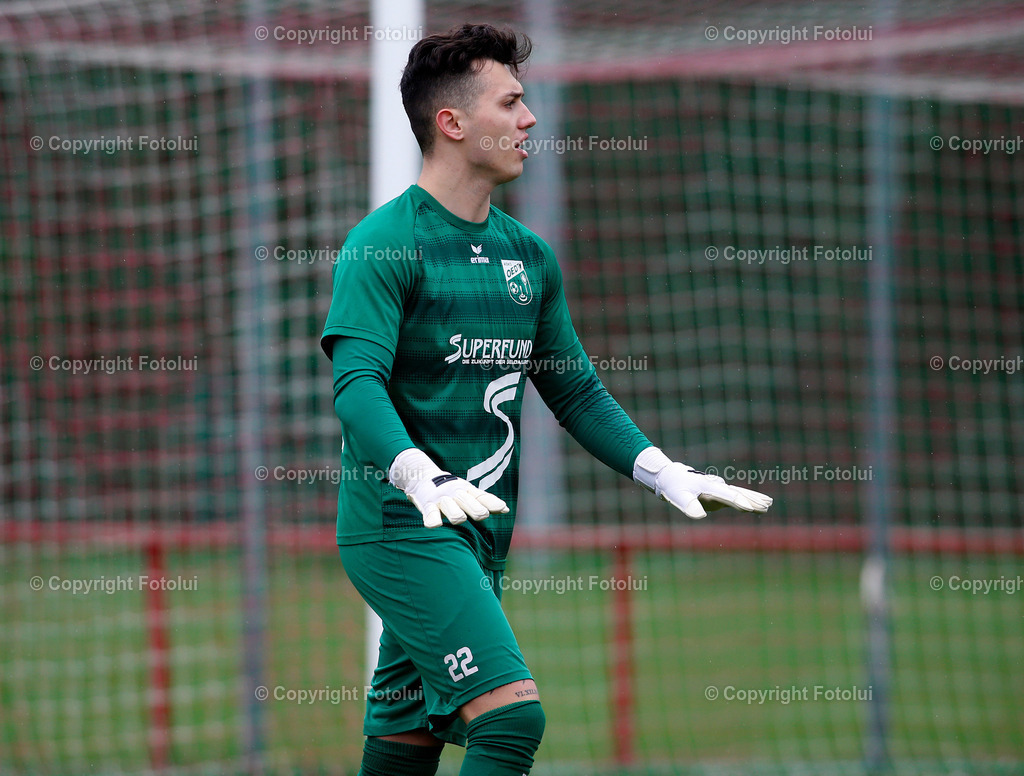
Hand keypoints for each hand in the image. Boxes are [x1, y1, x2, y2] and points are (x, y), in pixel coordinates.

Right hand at [389, 448, 508, 527]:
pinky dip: (432, 520)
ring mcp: (441, 500)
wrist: (422, 477)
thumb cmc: (451, 490)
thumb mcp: (468, 492)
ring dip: (456, 514)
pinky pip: (430, 515)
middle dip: (476, 509)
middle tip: (482, 515)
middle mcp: (456, 494)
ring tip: (459, 518)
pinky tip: (436, 525)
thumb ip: (485, 501)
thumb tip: (506, 510)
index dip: (492, 503)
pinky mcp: (427, 505)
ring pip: (451, 509)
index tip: (502, 509)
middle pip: (468, 502)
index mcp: (467, 491)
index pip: (482, 497)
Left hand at [633, 447, 772, 518]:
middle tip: (767, 505)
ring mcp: (719, 489)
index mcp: (709, 487)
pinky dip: (747, 498)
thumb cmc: (674, 487)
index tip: (750, 508)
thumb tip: (700, 515)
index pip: (726, 495)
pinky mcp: (718, 493)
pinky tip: (755, 504)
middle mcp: (717, 486)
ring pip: (740, 493)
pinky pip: (736, 495)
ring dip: (754, 498)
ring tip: (769, 504)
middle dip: (752, 500)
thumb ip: (689, 505)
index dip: (738, 501)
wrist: (671, 477)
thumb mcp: (678, 497)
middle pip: (738, 493)